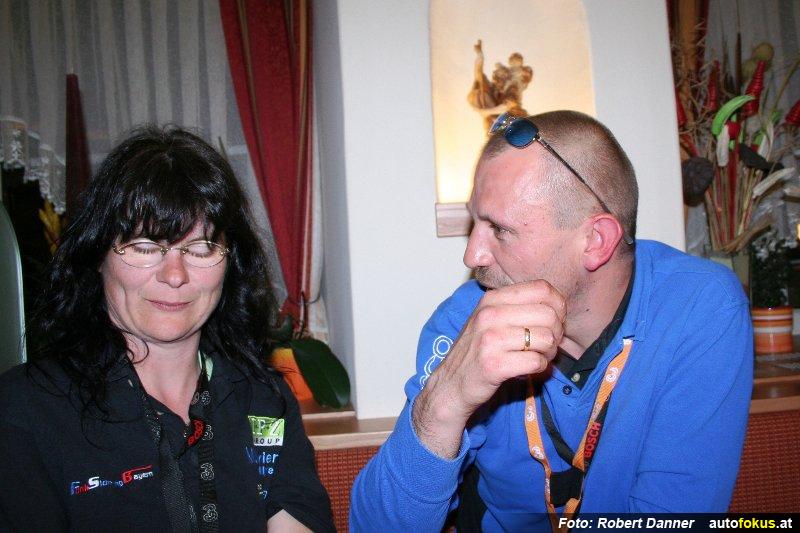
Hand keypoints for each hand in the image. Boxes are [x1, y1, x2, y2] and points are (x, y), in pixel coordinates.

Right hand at [412, 280, 564, 457]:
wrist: (451, 384)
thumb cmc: (476, 352)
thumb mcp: (490, 319)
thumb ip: (517, 307)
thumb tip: (558, 305)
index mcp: (491, 299)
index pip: (542, 289)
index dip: (557, 305)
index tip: (553, 321)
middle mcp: (489, 315)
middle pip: (549, 314)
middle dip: (557, 332)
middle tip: (548, 344)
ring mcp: (490, 340)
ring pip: (546, 338)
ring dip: (549, 352)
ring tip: (539, 356)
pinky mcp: (494, 365)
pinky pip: (536, 361)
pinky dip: (540, 367)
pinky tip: (530, 368)